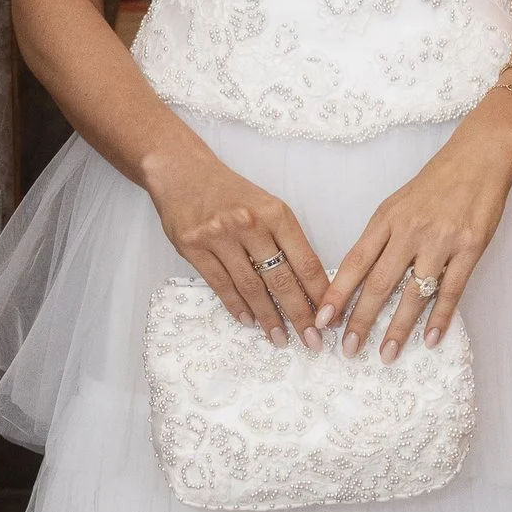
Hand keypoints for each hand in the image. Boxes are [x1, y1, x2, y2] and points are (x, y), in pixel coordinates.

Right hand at [143, 139, 329, 342]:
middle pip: (281, 279)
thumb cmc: (230, 191)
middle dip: (299, 315)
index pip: (304, 261)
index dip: (319, 293)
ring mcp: (219, 236)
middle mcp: (249, 224)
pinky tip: (250, 322)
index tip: (329, 318)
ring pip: (251, 287)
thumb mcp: (266, 204)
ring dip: (268, 318)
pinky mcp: (194, 247)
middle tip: (312, 341)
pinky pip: (221, 285)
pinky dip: (237, 307)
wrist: (182, 170)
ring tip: (280, 339)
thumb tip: (308, 284)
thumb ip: (285, 239)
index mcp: (275, 213)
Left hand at [321, 101, 511, 356]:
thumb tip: (357, 276)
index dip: (336, 293)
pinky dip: (440, 318)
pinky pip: (451, 290)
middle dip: (360, 320)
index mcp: (387, 218)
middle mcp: (409, 230)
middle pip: (379, 283)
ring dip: (398, 328)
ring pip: (413, 292)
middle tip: (348, 350)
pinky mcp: (470, 248)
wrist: (480, 156)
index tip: (320, 320)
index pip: (354, 262)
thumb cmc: (437, 181)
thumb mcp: (399, 203)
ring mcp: (441, 240)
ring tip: (386, 354)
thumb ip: (381, 237)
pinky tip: (429, 340)